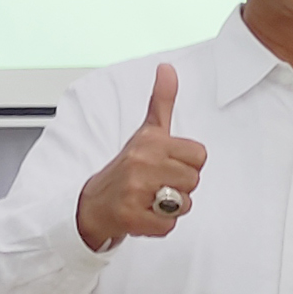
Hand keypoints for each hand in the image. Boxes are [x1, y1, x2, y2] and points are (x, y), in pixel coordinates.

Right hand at [75, 64, 207, 249]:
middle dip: (179, 186)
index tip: (166, 164)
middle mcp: (141, 163)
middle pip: (194, 180)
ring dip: (170, 208)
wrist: (92, 203)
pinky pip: (168, 225)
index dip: (187, 163)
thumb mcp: (146, 131)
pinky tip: (142, 214)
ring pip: (184, 204)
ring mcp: (134, 190)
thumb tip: (167, 67)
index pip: (200, 155)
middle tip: (156, 184)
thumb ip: (161, 100)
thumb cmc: (127, 166)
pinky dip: (159, 225)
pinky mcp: (130, 216)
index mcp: (150, 141)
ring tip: (149, 199)